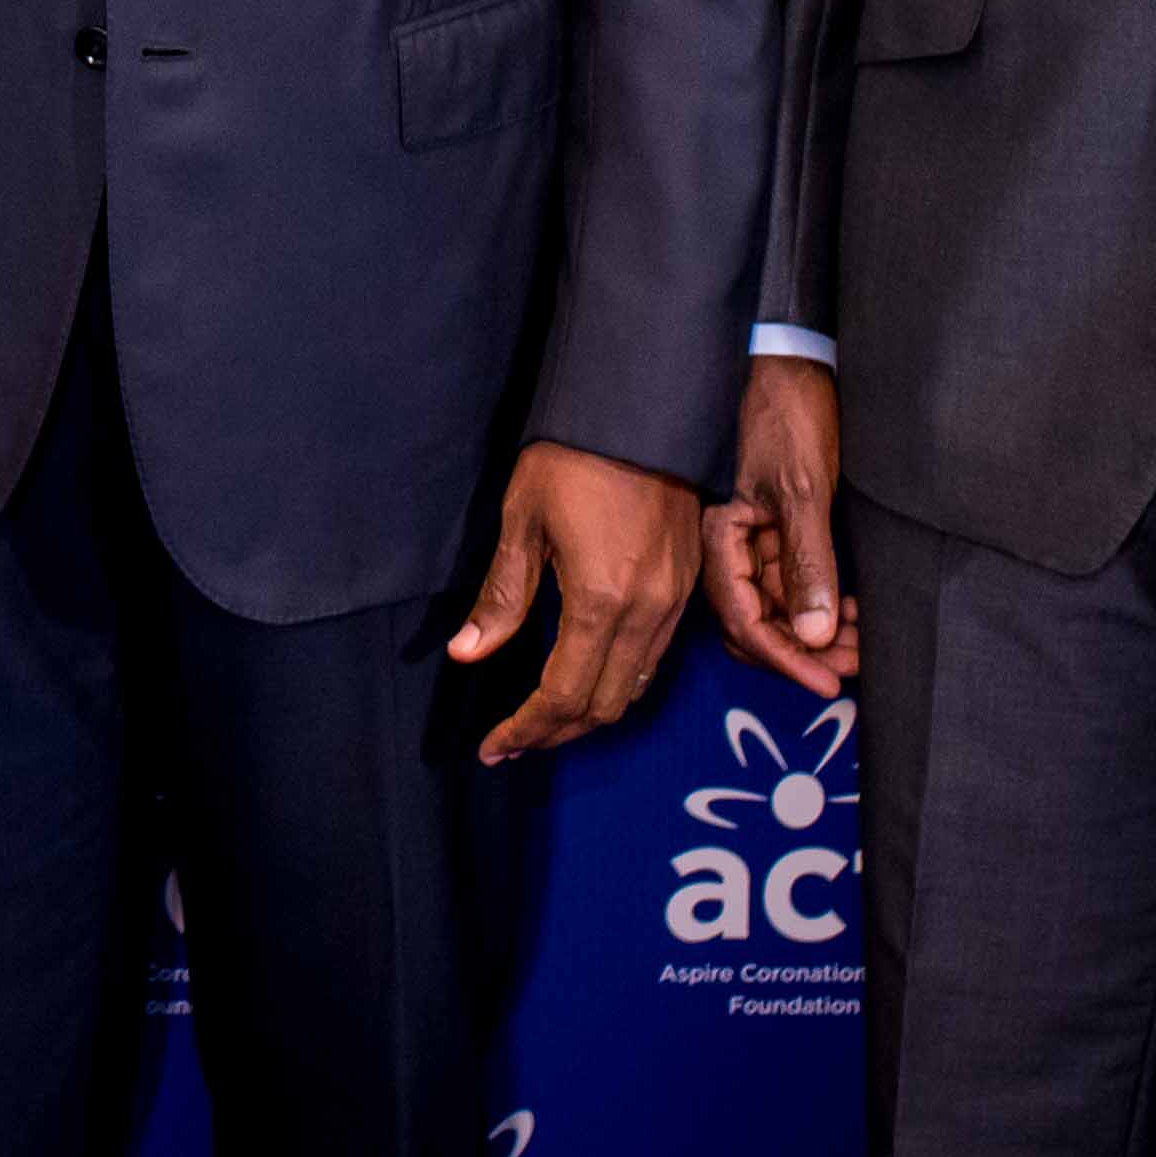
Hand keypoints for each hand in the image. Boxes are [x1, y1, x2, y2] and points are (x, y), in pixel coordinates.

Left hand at [447, 441, 699, 764]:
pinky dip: (619, 683)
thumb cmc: (573, 457)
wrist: (641, 409)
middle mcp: (648, 612)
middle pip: (604, 704)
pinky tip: (588, 679)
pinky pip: (655, 657)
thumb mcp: (523, 522)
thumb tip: (467, 653)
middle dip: (556, 732)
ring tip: (545, 722)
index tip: (494, 747)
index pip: (563, 693)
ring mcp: (675, 601)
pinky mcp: (688, 586)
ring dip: (590, 714)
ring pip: (635, 687)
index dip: (526, 728)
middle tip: (514, 743)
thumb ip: (502, 597)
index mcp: (602, 600)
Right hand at [703, 357, 857, 699]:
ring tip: (860, 643)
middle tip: (853, 666)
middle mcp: (732, 548)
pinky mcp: (778, 533)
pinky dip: (821, 608)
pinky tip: (852, 611)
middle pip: (756, 625)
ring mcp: (755, 543)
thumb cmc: (788, 418)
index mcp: (721, 538)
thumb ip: (806, 565)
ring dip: (816, 634)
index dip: (785, 658)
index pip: (745, 619)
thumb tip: (812, 635)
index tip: (828, 682)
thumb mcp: (803, 492)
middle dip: (802, 653)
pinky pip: (792, 588)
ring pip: (778, 612)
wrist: (794, 364)